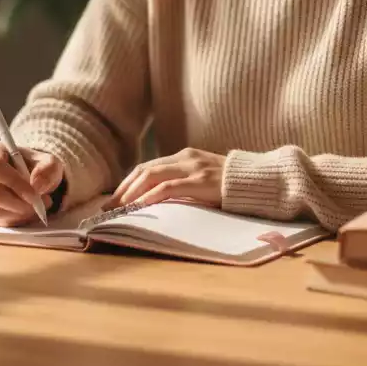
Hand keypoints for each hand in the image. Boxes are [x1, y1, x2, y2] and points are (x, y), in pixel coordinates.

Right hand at [0, 142, 63, 226]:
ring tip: (36, 207)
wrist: (30, 178)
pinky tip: (25, 212)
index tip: (35, 193)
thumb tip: (37, 185)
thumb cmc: (37, 167)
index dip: (14, 182)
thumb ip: (48, 169)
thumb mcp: (49, 162)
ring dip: (19, 213)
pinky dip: (15, 220)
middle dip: (18, 203)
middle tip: (39, 204)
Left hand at [107, 147, 224, 209]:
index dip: (127, 183)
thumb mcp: (204, 179)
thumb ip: (184, 183)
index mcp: (185, 156)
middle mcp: (185, 157)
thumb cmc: (231, 185)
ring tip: (119, 209)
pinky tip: (140, 206)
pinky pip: (168, 188)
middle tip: (108, 207)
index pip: (147, 167)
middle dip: (123, 189)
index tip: (113, 199)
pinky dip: (150, 196)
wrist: (258, 181)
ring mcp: (192, 168)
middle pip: (144, 170)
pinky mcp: (200, 181)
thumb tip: (158, 200)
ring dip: (131, 194)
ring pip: (151, 176)